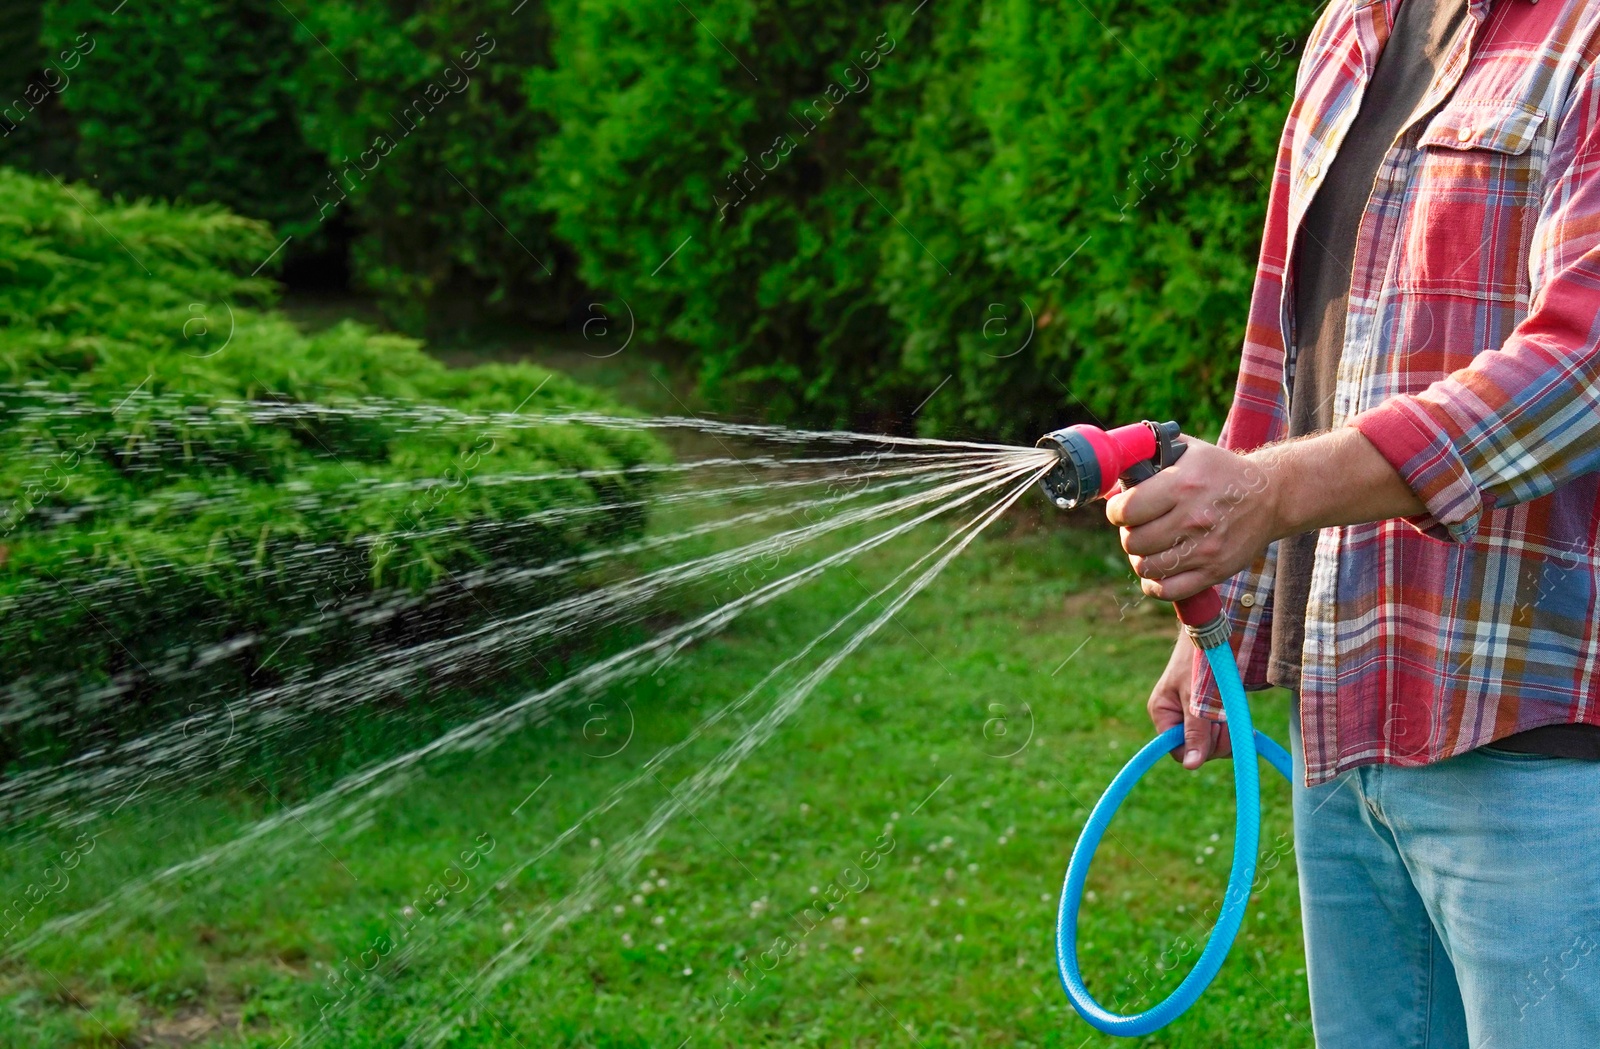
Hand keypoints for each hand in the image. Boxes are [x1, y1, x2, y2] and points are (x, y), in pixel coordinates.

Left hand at [1106, 438, 1279, 602]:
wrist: (1271, 496)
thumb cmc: (1220, 472)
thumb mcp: (1188, 451)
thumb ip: (1147, 454)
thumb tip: (1110, 471)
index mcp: (1182, 485)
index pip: (1125, 510)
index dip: (1116, 511)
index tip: (1122, 508)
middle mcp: (1192, 519)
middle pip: (1133, 542)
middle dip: (1129, 534)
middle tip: (1138, 527)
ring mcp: (1204, 549)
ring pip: (1146, 567)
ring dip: (1141, 557)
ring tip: (1150, 546)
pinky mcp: (1214, 571)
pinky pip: (1168, 591)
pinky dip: (1155, 584)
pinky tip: (1158, 570)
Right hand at [1149, 631, 1230, 768]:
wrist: (1216, 632)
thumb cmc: (1202, 659)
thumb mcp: (1198, 697)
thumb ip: (1195, 731)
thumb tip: (1190, 767)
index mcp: (1163, 712)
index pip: (1178, 750)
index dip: (1199, 747)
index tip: (1216, 730)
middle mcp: (1175, 716)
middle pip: (1197, 748)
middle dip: (1216, 736)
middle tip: (1226, 714)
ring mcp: (1192, 714)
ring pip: (1212, 741)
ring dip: (1226, 730)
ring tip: (1230, 707)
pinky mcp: (1208, 711)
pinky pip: (1221, 731)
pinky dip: (1231, 726)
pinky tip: (1237, 715)